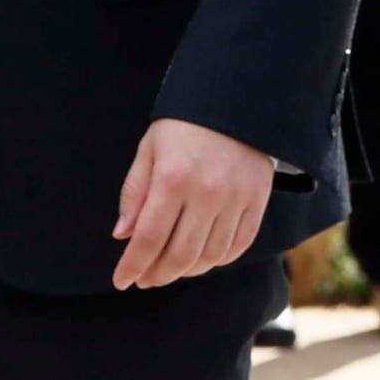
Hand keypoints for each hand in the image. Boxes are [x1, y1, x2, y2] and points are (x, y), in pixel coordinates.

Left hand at [113, 117, 274, 288]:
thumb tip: (123, 236)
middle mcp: (207, 192)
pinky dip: (218, 260)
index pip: (148, 238)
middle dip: (157, 275)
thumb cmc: (184, 126)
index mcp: (173, 178)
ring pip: (210, 256)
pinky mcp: (257, 199)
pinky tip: (202, 257)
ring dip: (187, 271)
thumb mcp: (150, 150)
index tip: (121, 280)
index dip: (132, 265)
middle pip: (180, 255)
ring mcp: (236, 198)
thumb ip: (135, 193)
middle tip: (145, 279)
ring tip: (172, 267)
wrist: (235, 99)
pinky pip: (239, 245)